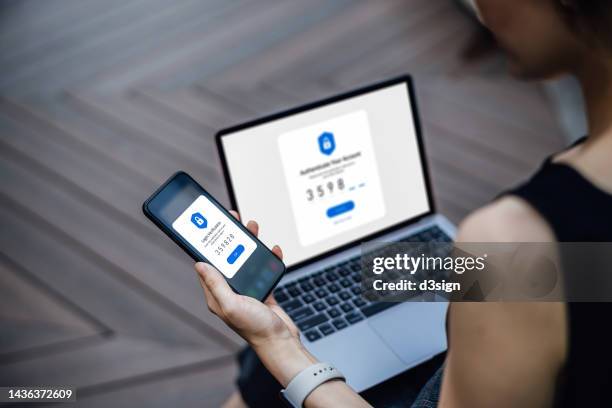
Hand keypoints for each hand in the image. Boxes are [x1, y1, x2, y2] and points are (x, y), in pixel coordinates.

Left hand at [195, 211, 298, 348]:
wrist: (281, 341)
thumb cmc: (255, 327)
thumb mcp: (231, 304)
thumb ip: (216, 284)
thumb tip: (199, 263)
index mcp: (216, 295)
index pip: (208, 264)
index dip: (209, 245)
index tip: (210, 227)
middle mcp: (229, 291)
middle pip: (228, 257)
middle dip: (231, 238)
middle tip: (234, 220)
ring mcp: (246, 290)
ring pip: (245, 259)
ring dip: (250, 244)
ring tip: (253, 228)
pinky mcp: (262, 290)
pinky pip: (263, 268)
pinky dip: (267, 257)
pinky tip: (272, 249)